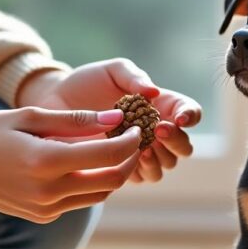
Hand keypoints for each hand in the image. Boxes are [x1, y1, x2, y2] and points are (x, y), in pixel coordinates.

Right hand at [0, 107, 141, 222]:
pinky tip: (91, 162)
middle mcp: (48, 191)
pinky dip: (93, 182)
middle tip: (134, 139)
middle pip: (111, 180)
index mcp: (44, 162)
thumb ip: (76, 120)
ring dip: (115, 173)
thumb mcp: (29, 116)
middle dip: (129, 160)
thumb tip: (117, 120)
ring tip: (116, 149)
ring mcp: (45, 208)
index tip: (136, 126)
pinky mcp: (42, 216)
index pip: (106, 155)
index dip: (129, 141)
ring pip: (99, 194)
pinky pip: (80, 200)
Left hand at [18, 58, 201, 182]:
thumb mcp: (112, 70)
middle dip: (176, 140)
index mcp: (161, 105)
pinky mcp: (123, 169)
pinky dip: (139, 171)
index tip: (179, 118)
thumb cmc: (87, 83)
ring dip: (159, 158)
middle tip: (159, 130)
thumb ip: (134, 76)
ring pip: (166, 165)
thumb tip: (153, 92)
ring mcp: (141, 152)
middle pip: (184, 146)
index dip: (190, 116)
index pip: (189, 112)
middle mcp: (156, 131)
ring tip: (141, 146)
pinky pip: (142, 178)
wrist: (56, 104)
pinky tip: (124, 158)